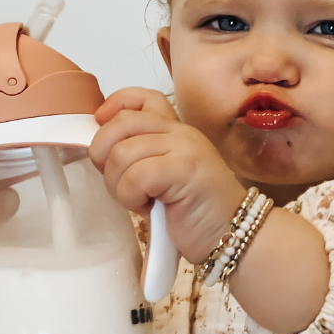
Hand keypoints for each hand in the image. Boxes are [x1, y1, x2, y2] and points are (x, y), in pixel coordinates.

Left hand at [90, 88, 246, 262]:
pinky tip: (149, 207)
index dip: (115, 106)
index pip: (142, 98)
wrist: (234, 235)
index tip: (103, 126)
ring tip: (141, 201)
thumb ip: (143, 156)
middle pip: (119, 125)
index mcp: (176, 131)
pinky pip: (134, 176)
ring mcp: (184, 147)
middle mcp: (180, 133)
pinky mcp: (183, 168)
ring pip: (121, 154)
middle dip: (104, 158)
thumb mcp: (167, 177)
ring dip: (119, 186)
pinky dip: (131, 198)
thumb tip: (99, 151)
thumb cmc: (197, 213)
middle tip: (121, 183)